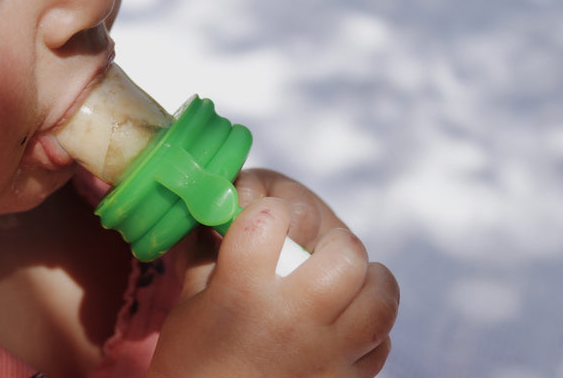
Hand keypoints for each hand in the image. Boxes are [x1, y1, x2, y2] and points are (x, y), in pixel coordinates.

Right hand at [148, 169, 398, 376]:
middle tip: (317, 250)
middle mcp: (291, 319)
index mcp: (242, 292)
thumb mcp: (190, 302)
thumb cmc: (191, 362)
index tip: (266, 219)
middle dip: (333, 241)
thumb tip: (222, 207)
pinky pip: (380, 344)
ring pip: (378, 299)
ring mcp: (326, 355)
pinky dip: (371, 330)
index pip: (271, 217)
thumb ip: (212, 253)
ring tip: (347, 281)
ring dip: (368, 281)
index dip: (269, 209)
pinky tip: (347, 325)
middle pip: (344, 254)